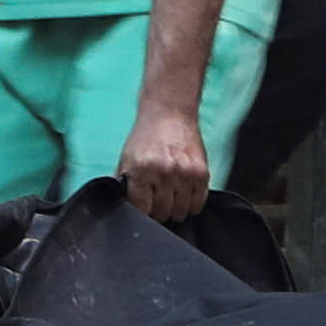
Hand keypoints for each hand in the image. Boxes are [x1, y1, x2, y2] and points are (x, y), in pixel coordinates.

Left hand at [121, 99, 212, 223]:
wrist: (169, 113)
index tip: (143, 206)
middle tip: (157, 197)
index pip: (142, 209)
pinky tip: (184, 192)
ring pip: (181, 212)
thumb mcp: (127, 158)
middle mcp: (164, 172)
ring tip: (171, 193)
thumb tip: (123, 205)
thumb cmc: (147, 136)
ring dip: (175, 208)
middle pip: (162, 213)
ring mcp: (184, 174)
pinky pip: (198, 204)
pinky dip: (191, 203)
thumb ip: (124, 183)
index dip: (142, 211)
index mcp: (141, 170)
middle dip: (158, 210)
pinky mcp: (201, 173)